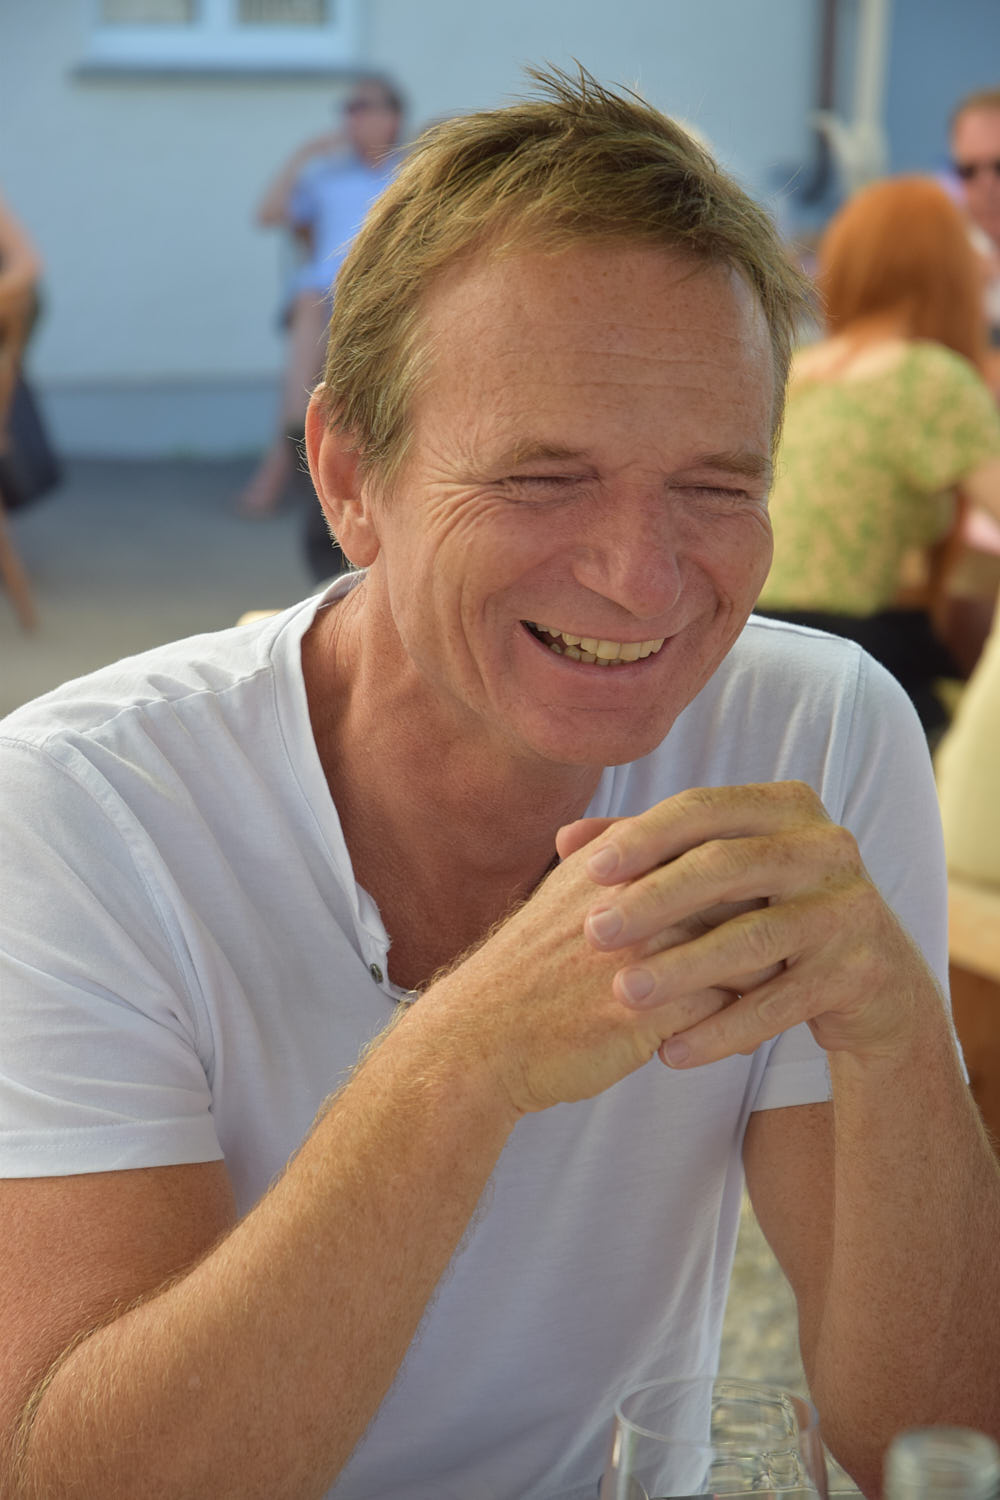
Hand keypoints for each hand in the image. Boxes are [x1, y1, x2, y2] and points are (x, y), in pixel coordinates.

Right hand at [421, 835, 762, 1116]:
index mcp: (615, 863)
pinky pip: (729, 1006)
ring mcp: (643, 953)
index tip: (779, 884)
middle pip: (740, 886)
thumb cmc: (528, 971)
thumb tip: (669, 838)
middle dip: (775, 906)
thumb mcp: (567, 896)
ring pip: (746, 944)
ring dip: (772, 961)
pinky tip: (758, 1024)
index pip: (711, 842)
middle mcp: (633, 898)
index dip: (752, 862)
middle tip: (803, 928)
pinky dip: (750, 1013)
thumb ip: (618, 860)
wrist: (478, 1038)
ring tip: (789, 978)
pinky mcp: (648, 1012)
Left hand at [568, 781, 942, 1069]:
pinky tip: (673, 1052)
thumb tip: (564, 837)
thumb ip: (649, 851)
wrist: (874, 982)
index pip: (705, 809)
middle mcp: (827, 846)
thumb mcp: (723, 874)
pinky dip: (723, 1029)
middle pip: (727, 866)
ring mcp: (850, 908)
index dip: (645, 837)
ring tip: (624, 994)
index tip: (587, 869)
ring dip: (683, 969)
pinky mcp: (860, 970)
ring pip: (752, 939)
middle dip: (654, 900)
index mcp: (788, 807)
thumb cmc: (773, 912)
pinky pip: (780, 1003)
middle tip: (593, 932)